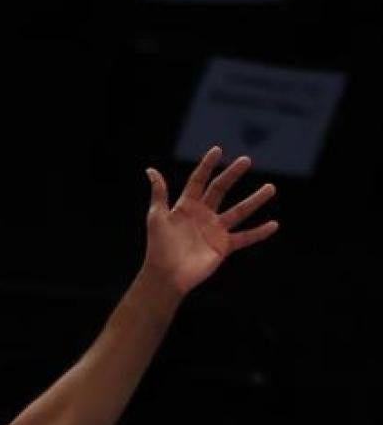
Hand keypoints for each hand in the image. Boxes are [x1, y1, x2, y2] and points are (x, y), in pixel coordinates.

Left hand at [142, 145, 278, 296]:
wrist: (166, 274)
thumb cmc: (158, 246)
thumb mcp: (156, 216)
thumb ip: (159, 193)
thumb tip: (151, 170)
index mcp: (186, 206)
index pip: (198, 181)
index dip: (207, 166)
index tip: (217, 150)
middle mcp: (203, 215)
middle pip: (220, 190)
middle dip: (232, 175)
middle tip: (246, 160)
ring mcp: (215, 230)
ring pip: (239, 211)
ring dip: (255, 200)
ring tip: (270, 187)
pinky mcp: (223, 246)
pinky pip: (245, 238)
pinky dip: (259, 233)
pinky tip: (274, 225)